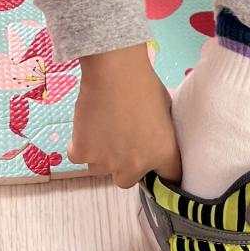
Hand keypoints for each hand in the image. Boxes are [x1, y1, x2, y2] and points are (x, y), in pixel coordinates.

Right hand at [70, 43, 180, 187]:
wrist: (115, 70)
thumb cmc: (143, 83)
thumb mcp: (166, 110)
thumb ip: (162, 133)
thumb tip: (157, 137)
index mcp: (163, 153)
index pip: (170, 176)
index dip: (162, 169)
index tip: (155, 165)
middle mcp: (135, 165)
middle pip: (127, 179)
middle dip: (124, 164)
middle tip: (121, 141)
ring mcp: (106, 162)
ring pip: (100, 169)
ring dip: (101, 155)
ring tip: (103, 127)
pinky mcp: (82, 153)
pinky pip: (79, 157)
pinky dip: (81, 145)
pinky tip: (88, 125)